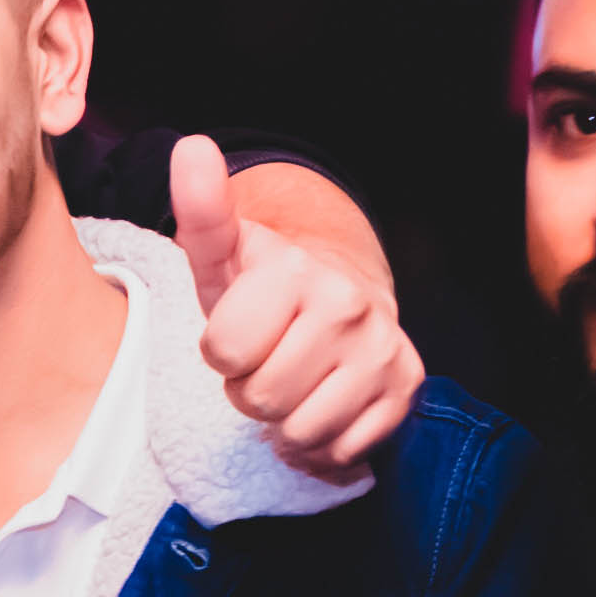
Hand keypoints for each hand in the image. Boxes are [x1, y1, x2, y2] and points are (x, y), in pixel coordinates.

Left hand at [173, 136, 423, 481]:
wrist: (340, 299)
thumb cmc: (266, 287)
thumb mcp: (223, 253)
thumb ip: (201, 211)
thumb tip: (190, 147)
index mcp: (297, 271)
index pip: (222, 353)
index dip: (220, 354)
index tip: (240, 332)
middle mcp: (349, 306)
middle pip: (261, 398)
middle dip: (250, 391)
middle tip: (267, 361)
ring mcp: (383, 350)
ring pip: (301, 430)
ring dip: (284, 421)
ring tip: (293, 383)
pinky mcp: (405, 388)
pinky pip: (340, 449)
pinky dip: (321, 442)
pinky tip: (321, 405)